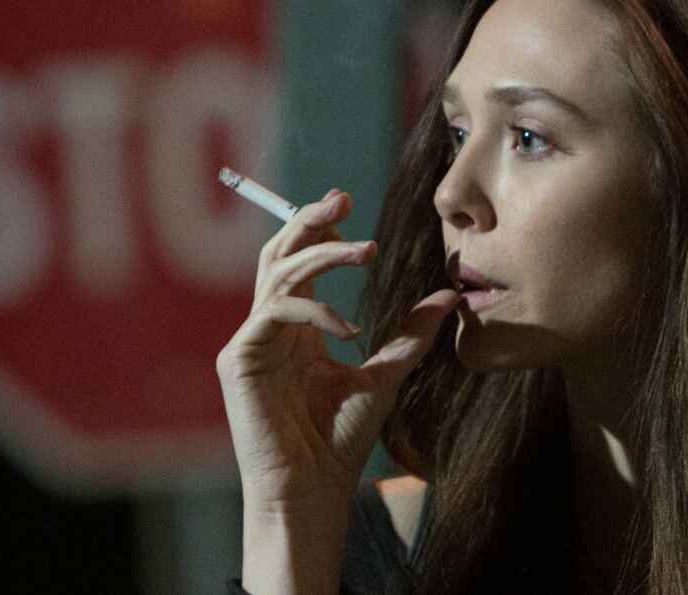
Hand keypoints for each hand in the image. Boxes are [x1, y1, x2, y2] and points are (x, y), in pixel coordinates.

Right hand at [216, 187, 457, 513]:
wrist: (314, 488)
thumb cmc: (342, 439)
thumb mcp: (387, 374)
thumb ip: (411, 334)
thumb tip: (448, 296)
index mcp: (297, 327)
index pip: (301, 260)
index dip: (319, 226)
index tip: (348, 200)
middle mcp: (270, 327)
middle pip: (279, 253)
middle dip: (309, 220)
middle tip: (342, 199)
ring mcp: (250, 341)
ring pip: (277, 272)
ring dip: (322, 254)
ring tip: (365, 251)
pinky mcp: (239, 359)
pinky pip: (274, 313)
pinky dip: (315, 310)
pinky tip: (349, 331)